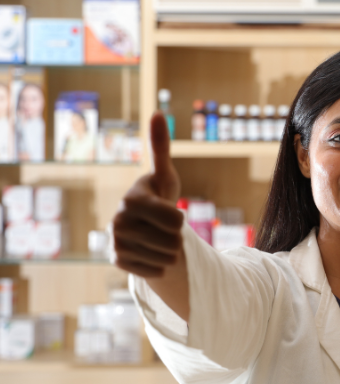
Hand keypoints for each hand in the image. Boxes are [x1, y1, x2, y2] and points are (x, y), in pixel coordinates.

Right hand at [112, 112, 183, 276]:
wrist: (144, 226)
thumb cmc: (159, 195)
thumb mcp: (165, 174)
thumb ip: (161, 147)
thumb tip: (158, 112)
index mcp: (132, 199)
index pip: (175, 219)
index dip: (180, 218)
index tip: (172, 212)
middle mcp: (118, 222)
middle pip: (173, 241)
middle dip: (177, 236)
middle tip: (164, 228)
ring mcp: (116, 243)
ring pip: (167, 258)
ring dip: (170, 251)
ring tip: (158, 239)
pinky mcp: (118, 262)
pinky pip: (157, 271)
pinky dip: (160, 265)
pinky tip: (151, 252)